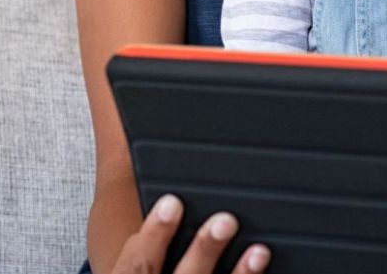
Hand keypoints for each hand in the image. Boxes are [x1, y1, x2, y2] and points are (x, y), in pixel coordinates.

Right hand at [111, 194, 270, 273]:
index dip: (154, 234)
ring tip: (259, 251)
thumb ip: (140, 216)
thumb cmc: (140, 267)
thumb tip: (129, 126)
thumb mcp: (124, 247)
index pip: (136, 265)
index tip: (172, 202)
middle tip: (225, 220)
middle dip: (203, 253)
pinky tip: (262, 267)